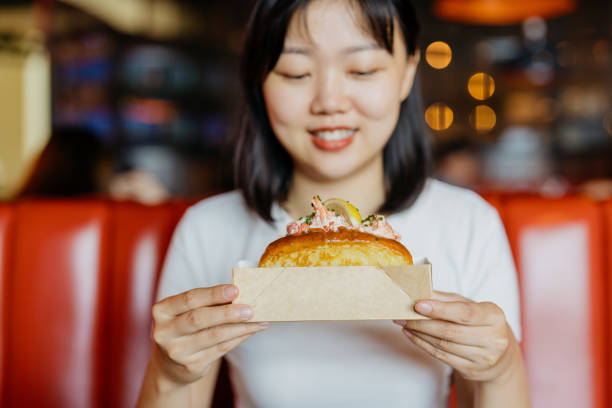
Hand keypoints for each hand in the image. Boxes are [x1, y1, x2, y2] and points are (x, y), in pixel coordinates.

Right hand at [151, 284, 268, 385]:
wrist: (170, 365)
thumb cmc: (184, 329)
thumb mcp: (185, 313)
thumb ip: (206, 303)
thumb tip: (241, 294)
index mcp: (162, 311)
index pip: (189, 299)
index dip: (213, 294)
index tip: (235, 289)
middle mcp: (165, 332)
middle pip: (199, 319)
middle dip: (227, 313)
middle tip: (249, 309)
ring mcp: (177, 352)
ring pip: (214, 336)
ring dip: (240, 327)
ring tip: (258, 320)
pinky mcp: (191, 366)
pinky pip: (221, 349)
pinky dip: (239, 338)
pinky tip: (251, 330)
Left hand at [394, 290, 513, 382]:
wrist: (498, 354)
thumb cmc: (479, 323)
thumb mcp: (469, 305)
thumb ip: (446, 299)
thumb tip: (420, 292)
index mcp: (494, 316)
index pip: (465, 313)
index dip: (440, 309)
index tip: (418, 305)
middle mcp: (493, 338)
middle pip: (450, 331)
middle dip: (422, 323)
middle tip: (402, 315)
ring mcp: (483, 357)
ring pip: (443, 345)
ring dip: (419, 333)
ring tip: (404, 323)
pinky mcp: (472, 370)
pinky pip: (441, 357)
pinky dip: (423, 345)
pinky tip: (412, 335)